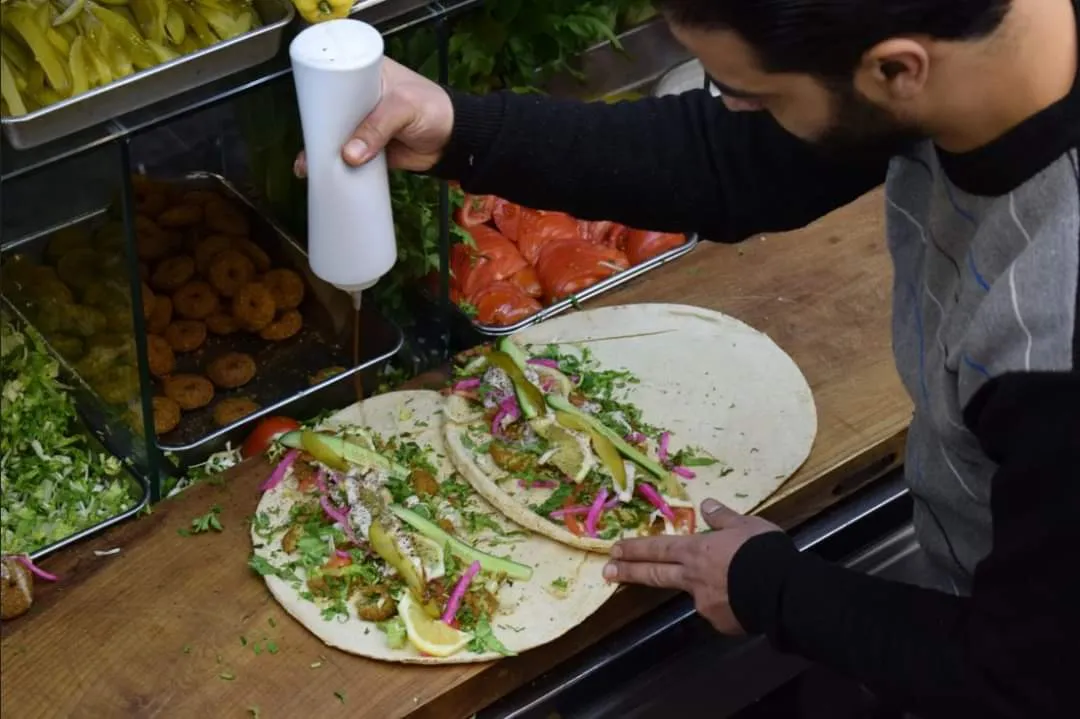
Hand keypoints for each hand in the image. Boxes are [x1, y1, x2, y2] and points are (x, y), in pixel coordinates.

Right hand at [294, 58, 453, 176]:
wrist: (454, 142)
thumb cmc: (434, 110)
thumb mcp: (404, 108)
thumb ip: (378, 128)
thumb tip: (348, 155)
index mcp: (367, 72)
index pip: (335, 76)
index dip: (319, 90)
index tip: (305, 106)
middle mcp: (361, 96)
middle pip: (331, 109)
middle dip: (316, 126)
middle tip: (306, 142)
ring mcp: (364, 123)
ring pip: (337, 134)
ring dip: (323, 149)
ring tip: (307, 164)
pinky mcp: (369, 146)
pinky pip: (348, 155)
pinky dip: (337, 165)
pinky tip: (322, 172)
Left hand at [603, 499, 781, 634]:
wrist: (782, 591)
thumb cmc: (763, 551)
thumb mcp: (745, 524)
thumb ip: (722, 517)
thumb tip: (706, 505)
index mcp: (697, 550)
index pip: (658, 548)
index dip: (635, 547)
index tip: (614, 549)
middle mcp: (693, 578)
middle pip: (654, 574)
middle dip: (629, 571)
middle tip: (607, 571)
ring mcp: (704, 603)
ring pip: (694, 593)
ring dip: (703, 588)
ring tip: (732, 583)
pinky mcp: (720, 622)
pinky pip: (719, 611)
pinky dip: (726, 605)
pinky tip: (743, 600)